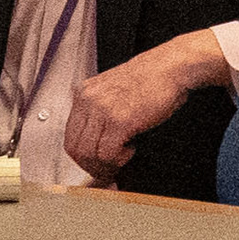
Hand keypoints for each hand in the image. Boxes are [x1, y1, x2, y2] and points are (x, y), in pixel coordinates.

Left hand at [64, 29, 229, 183]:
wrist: (168, 68)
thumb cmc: (148, 79)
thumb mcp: (112, 91)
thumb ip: (98, 112)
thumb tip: (93, 145)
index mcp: (84, 93)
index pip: (70, 136)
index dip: (82, 157)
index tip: (94, 165)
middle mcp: (89, 100)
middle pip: (75, 148)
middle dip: (91, 167)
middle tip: (107, 172)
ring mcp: (103, 109)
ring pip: (89, 154)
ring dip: (105, 165)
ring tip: (121, 159)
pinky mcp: (120, 120)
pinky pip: (107, 154)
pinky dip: (118, 160)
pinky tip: (130, 149)